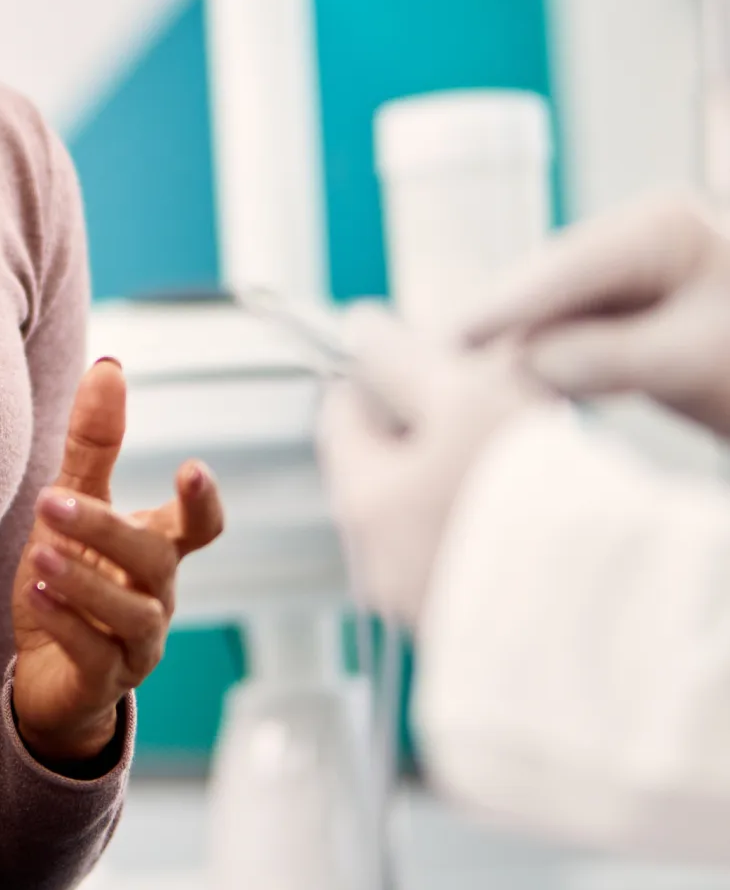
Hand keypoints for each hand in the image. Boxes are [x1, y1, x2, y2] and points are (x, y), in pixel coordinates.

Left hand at [11, 358, 223, 765]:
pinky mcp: (105, 682)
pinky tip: (36, 595)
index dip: (203, 500)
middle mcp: (157, 595)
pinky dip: (68, 623)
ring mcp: (137, 644)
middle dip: (106, 530)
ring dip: (85, 580)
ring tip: (40, 552)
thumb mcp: (72, 502)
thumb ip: (93, 441)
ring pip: (132, 613)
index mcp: (156, 548)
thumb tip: (109, 365)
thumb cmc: (71, 575)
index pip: (200, 525)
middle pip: (155, 560)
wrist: (47, 672)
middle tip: (50, 499)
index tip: (191, 468)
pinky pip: (97, 655)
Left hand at [317, 306, 545, 624]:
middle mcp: (374, 562)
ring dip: (463, 479)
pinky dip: (490, 528)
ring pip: (426, 509)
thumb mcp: (465, 395)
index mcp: (358, 501)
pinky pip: (463, 555)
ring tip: (525, 464)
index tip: (435, 362)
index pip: (341, 411)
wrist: (616, 614)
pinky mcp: (471, 628)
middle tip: (493, 410)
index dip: (386, 373)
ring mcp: (420, 602)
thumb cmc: (535, 502)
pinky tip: (538, 517)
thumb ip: (401, 357)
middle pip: (385, 462)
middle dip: (432, 428)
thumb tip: (360, 329)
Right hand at [460, 194, 729, 437]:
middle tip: (438, 362)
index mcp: (664, 225)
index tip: (448, 338)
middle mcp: (645, 234)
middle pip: (550, 282)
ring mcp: (641, 268)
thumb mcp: (697, 365)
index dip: (501, 305)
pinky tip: (512, 381)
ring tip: (460, 377)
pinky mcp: (641, 306)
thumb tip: (522, 360)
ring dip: (518, 344)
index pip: (563, 267)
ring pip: (558, 308)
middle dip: (500, 322)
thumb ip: (606, 357)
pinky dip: (549, 358)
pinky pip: (577, 330)